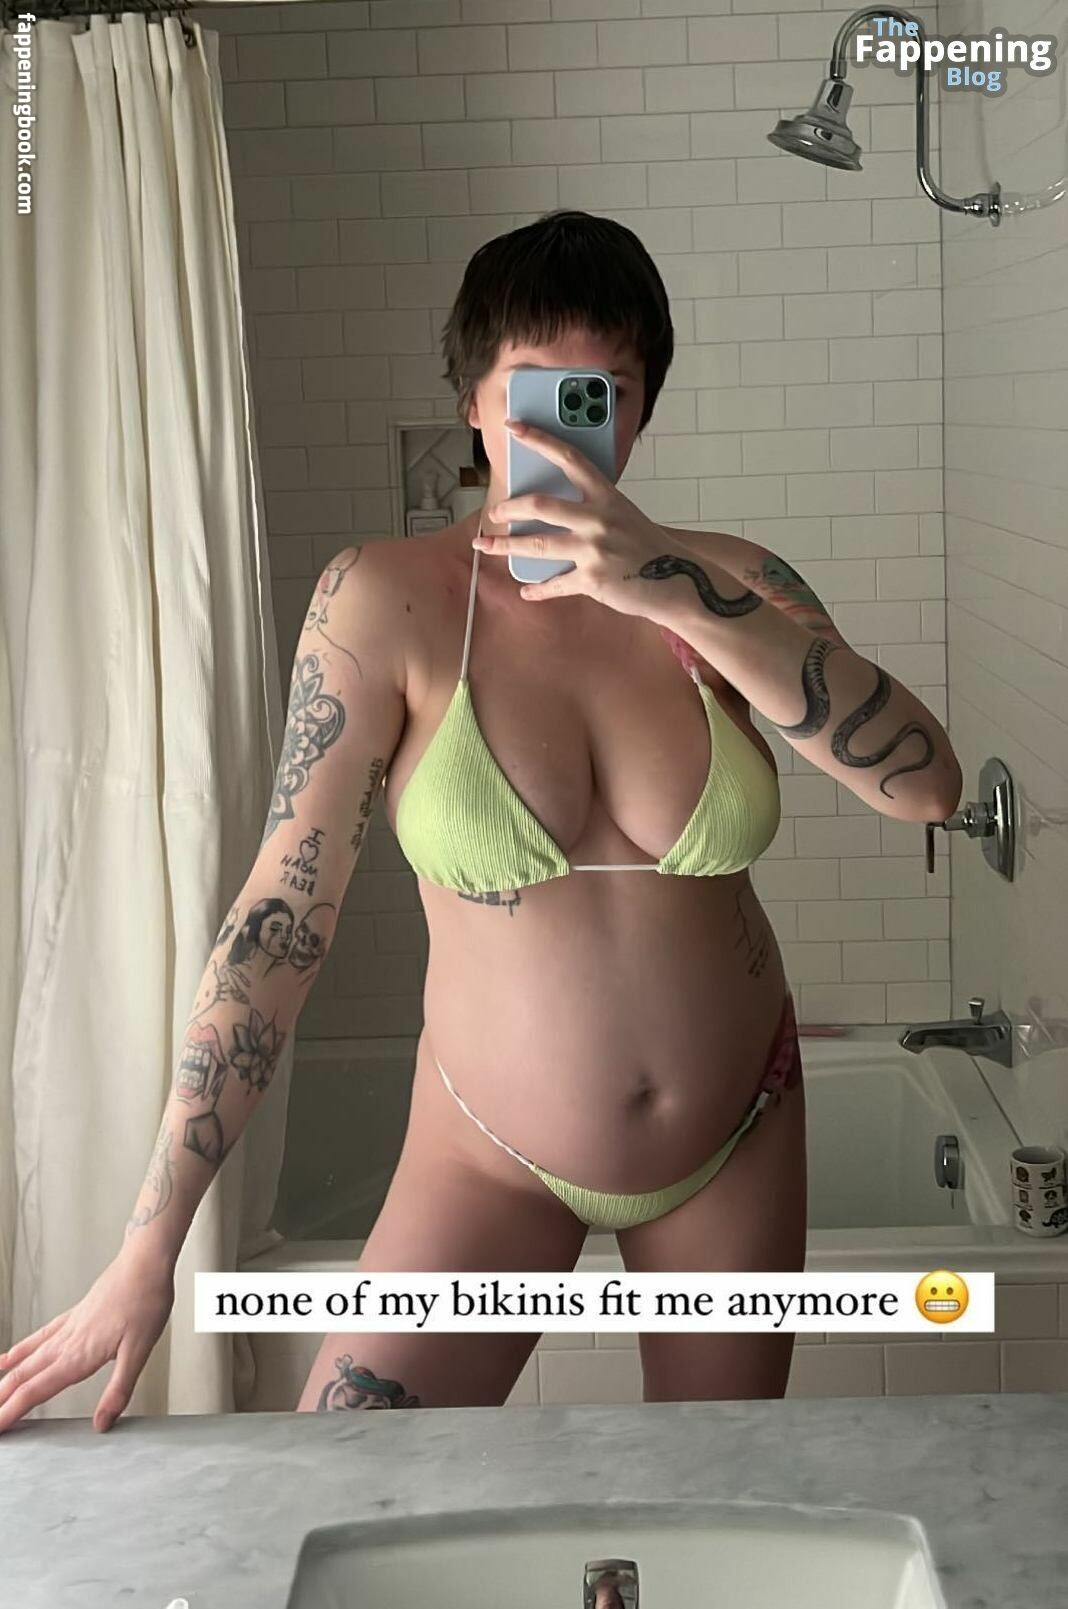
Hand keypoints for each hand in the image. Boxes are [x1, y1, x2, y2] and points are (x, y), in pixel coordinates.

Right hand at [0, 1243, 174, 1432]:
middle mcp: (66, 1343)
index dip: (11, 1412)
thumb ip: (119, 1390)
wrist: (145, 1263)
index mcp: (78, 1356)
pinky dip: (20, 1350)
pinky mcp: (73, 1316)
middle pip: (23, 1377)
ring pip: (26, 1359)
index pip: (35, 1391)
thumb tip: (102, 1423)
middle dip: (2, 1400)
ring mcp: (68, 1328)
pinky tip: (8, 1357)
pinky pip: (39, 1337)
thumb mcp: (139, 1352)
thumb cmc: (145, 1301)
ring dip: (6, 1380)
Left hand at [473, 419, 698, 623]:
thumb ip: (593, 507)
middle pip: (540, 505)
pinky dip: (537, 590)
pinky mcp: (592, 580)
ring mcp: (594, 549)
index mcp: (606, 495)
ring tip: (487, 546)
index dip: (539, 440)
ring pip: (537, 545)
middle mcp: (598, 518)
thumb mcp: (623, 515)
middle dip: (509, 508)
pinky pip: (555, 584)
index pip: (569, 458)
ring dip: (505, 546)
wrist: (677, 580)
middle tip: (495, 513)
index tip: (514, 428)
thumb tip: (553, 508)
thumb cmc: (647, 547)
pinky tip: (526, 590)